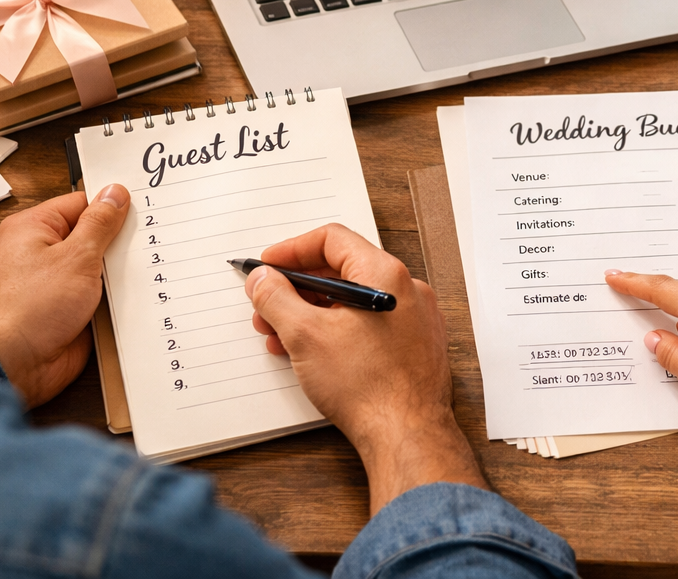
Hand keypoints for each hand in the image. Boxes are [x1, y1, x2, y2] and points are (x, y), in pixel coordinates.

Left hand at [0, 185, 129, 407]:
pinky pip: (93, 294)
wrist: (13, 367)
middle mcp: (36, 254)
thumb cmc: (29, 310)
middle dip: (115, 242)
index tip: (139, 212)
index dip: (111, 207)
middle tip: (144, 240)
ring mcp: (49, 283)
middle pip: (88, 235)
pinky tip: (131, 294)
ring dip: (114, 273)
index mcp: (32, 229)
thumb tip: (114, 194)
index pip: (80, 204)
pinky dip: (110, 296)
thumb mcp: (77, 255)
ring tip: (140, 268)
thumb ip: (100, 223)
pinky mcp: (60, 310)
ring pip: (93, 267)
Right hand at [246, 224, 487, 513]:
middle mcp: (405, 288)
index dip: (293, 249)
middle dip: (297, 288)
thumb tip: (263, 279)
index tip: (268, 266)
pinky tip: (311, 353)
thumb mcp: (306, 336)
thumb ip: (277, 299)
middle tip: (267, 306)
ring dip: (312, 313)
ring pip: (353, 301)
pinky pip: (369, 324)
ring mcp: (414, 317)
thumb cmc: (368, 387)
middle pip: (342, 270)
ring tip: (281, 337)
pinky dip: (337, 330)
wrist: (408, 436)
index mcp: (384, 273)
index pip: (332, 239)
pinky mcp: (414, 344)